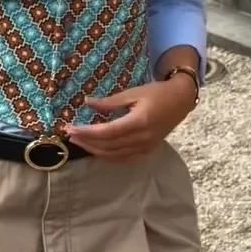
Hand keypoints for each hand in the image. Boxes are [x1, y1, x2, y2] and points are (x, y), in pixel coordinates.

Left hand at [65, 78, 197, 161]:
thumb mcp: (133, 93)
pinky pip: (123, 158)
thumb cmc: (157, 93)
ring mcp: (145, 147)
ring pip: (114, 155)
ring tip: (79, 141)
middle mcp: (142, 139)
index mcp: (139, 122)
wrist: (180, 101)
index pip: (107, 132)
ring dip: (94, 150)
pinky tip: (96, 149)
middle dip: (87, 142)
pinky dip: (107, 155)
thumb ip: (110, 102)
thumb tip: (87, 103)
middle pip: (108, 146)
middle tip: (69, 135)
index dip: (87, 132)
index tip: (70, 128)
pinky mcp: (147, 151)